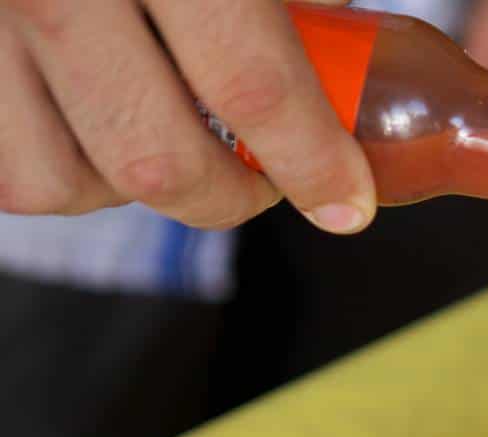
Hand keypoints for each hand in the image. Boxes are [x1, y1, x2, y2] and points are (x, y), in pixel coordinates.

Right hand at [0, 0, 374, 232]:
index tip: (345, 201)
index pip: (250, 80)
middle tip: (267, 178)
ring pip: (61, 179)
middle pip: (155, 157)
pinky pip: (4, 165)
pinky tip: (97, 121)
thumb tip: (345, 75)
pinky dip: (60, 168)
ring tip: (170, 135)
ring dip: (133, 186)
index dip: (312, 160)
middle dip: (230, 196)